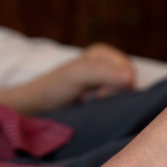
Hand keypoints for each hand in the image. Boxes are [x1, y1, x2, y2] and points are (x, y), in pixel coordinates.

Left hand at [0, 43, 135, 113]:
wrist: (35, 109)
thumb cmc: (52, 89)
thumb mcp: (77, 76)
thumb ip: (102, 73)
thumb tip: (131, 77)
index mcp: (103, 54)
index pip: (129, 72)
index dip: (118, 87)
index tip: (97, 96)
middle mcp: (105, 67)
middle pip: (127, 86)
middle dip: (113, 96)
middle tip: (92, 101)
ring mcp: (103, 85)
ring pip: (121, 98)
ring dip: (108, 106)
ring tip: (89, 105)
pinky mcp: (99, 102)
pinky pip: (113, 108)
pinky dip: (105, 112)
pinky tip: (91, 112)